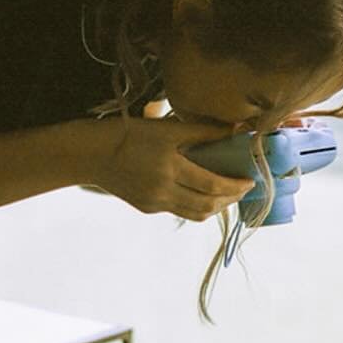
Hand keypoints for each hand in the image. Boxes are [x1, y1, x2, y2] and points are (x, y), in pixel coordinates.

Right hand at [91, 117, 255, 221]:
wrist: (92, 154)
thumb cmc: (129, 134)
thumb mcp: (165, 128)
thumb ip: (201, 131)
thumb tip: (234, 129)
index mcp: (170, 169)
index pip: (213, 185)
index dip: (235, 186)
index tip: (250, 180)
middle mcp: (164, 192)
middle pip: (207, 206)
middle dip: (230, 200)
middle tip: (242, 189)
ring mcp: (155, 203)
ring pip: (194, 214)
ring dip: (214, 207)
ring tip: (226, 195)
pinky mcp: (147, 208)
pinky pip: (178, 210)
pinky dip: (194, 204)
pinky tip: (199, 192)